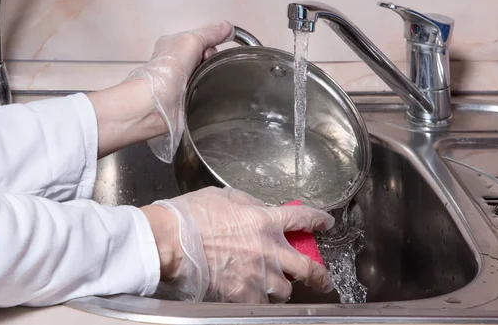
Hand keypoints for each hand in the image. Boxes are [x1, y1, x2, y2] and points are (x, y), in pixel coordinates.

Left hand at [126, 21, 234, 162]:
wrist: (158, 103)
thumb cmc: (169, 68)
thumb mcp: (191, 40)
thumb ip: (211, 33)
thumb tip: (229, 27)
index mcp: (173, 45)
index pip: (200, 40)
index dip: (209, 44)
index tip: (208, 52)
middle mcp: (176, 62)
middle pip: (206, 57)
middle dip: (211, 60)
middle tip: (204, 66)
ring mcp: (181, 81)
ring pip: (208, 73)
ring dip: (211, 76)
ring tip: (204, 81)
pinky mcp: (187, 98)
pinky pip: (206, 90)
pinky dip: (209, 90)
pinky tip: (206, 93)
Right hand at [141, 187, 334, 302]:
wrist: (171, 240)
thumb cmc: (193, 214)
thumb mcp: (226, 196)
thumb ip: (250, 204)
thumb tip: (262, 209)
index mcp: (265, 220)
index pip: (302, 218)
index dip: (318, 220)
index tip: (326, 223)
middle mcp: (268, 250)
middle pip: (308, 267)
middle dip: (320, 276)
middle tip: (324, 280)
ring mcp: (256, 275)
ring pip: (285, 290)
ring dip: (283, 288)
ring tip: (276, 287)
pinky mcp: (241, 294)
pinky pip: (261, 302)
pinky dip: (260, 300)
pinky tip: (254, 295)